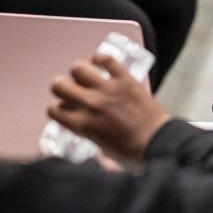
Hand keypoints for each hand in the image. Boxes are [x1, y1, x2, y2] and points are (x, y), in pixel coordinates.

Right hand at [48, 54, 169, 164]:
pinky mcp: (125, 79)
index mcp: (83, 125)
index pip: (54, 110)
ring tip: (86, 77)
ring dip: (79, 73)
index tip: (64, 110)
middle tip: (70, 90)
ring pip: (78, 69)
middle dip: (61, 87)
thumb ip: (91, 139)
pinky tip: (99, 63)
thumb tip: (90, 136)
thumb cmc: (133, 153)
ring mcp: (108, 90)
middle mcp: (90, 105)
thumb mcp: (103, 152)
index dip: (57, 110)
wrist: (159, 143)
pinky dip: (100, 58)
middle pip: (59, 85)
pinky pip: (106, 59)